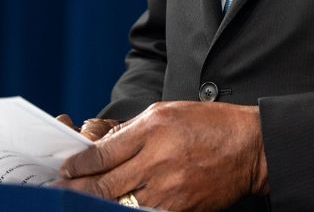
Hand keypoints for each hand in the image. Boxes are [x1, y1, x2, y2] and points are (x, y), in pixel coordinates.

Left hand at [57, 101, 267, 210]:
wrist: (250, 147)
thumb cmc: (210, 125)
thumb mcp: (168, 112)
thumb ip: (132, 130)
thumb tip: (101, 148)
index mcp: (153, 129)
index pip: (102, 153)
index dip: (78, 165)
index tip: (67, 169)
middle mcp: (157, 160)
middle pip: (104, 184)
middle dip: (78, 189)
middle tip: (62, 190)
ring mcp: (168, 189)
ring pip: (119, 204)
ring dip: (99, 203)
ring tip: (84, 201)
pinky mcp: (179, 209)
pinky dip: (128, 210)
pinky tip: (117, 207)